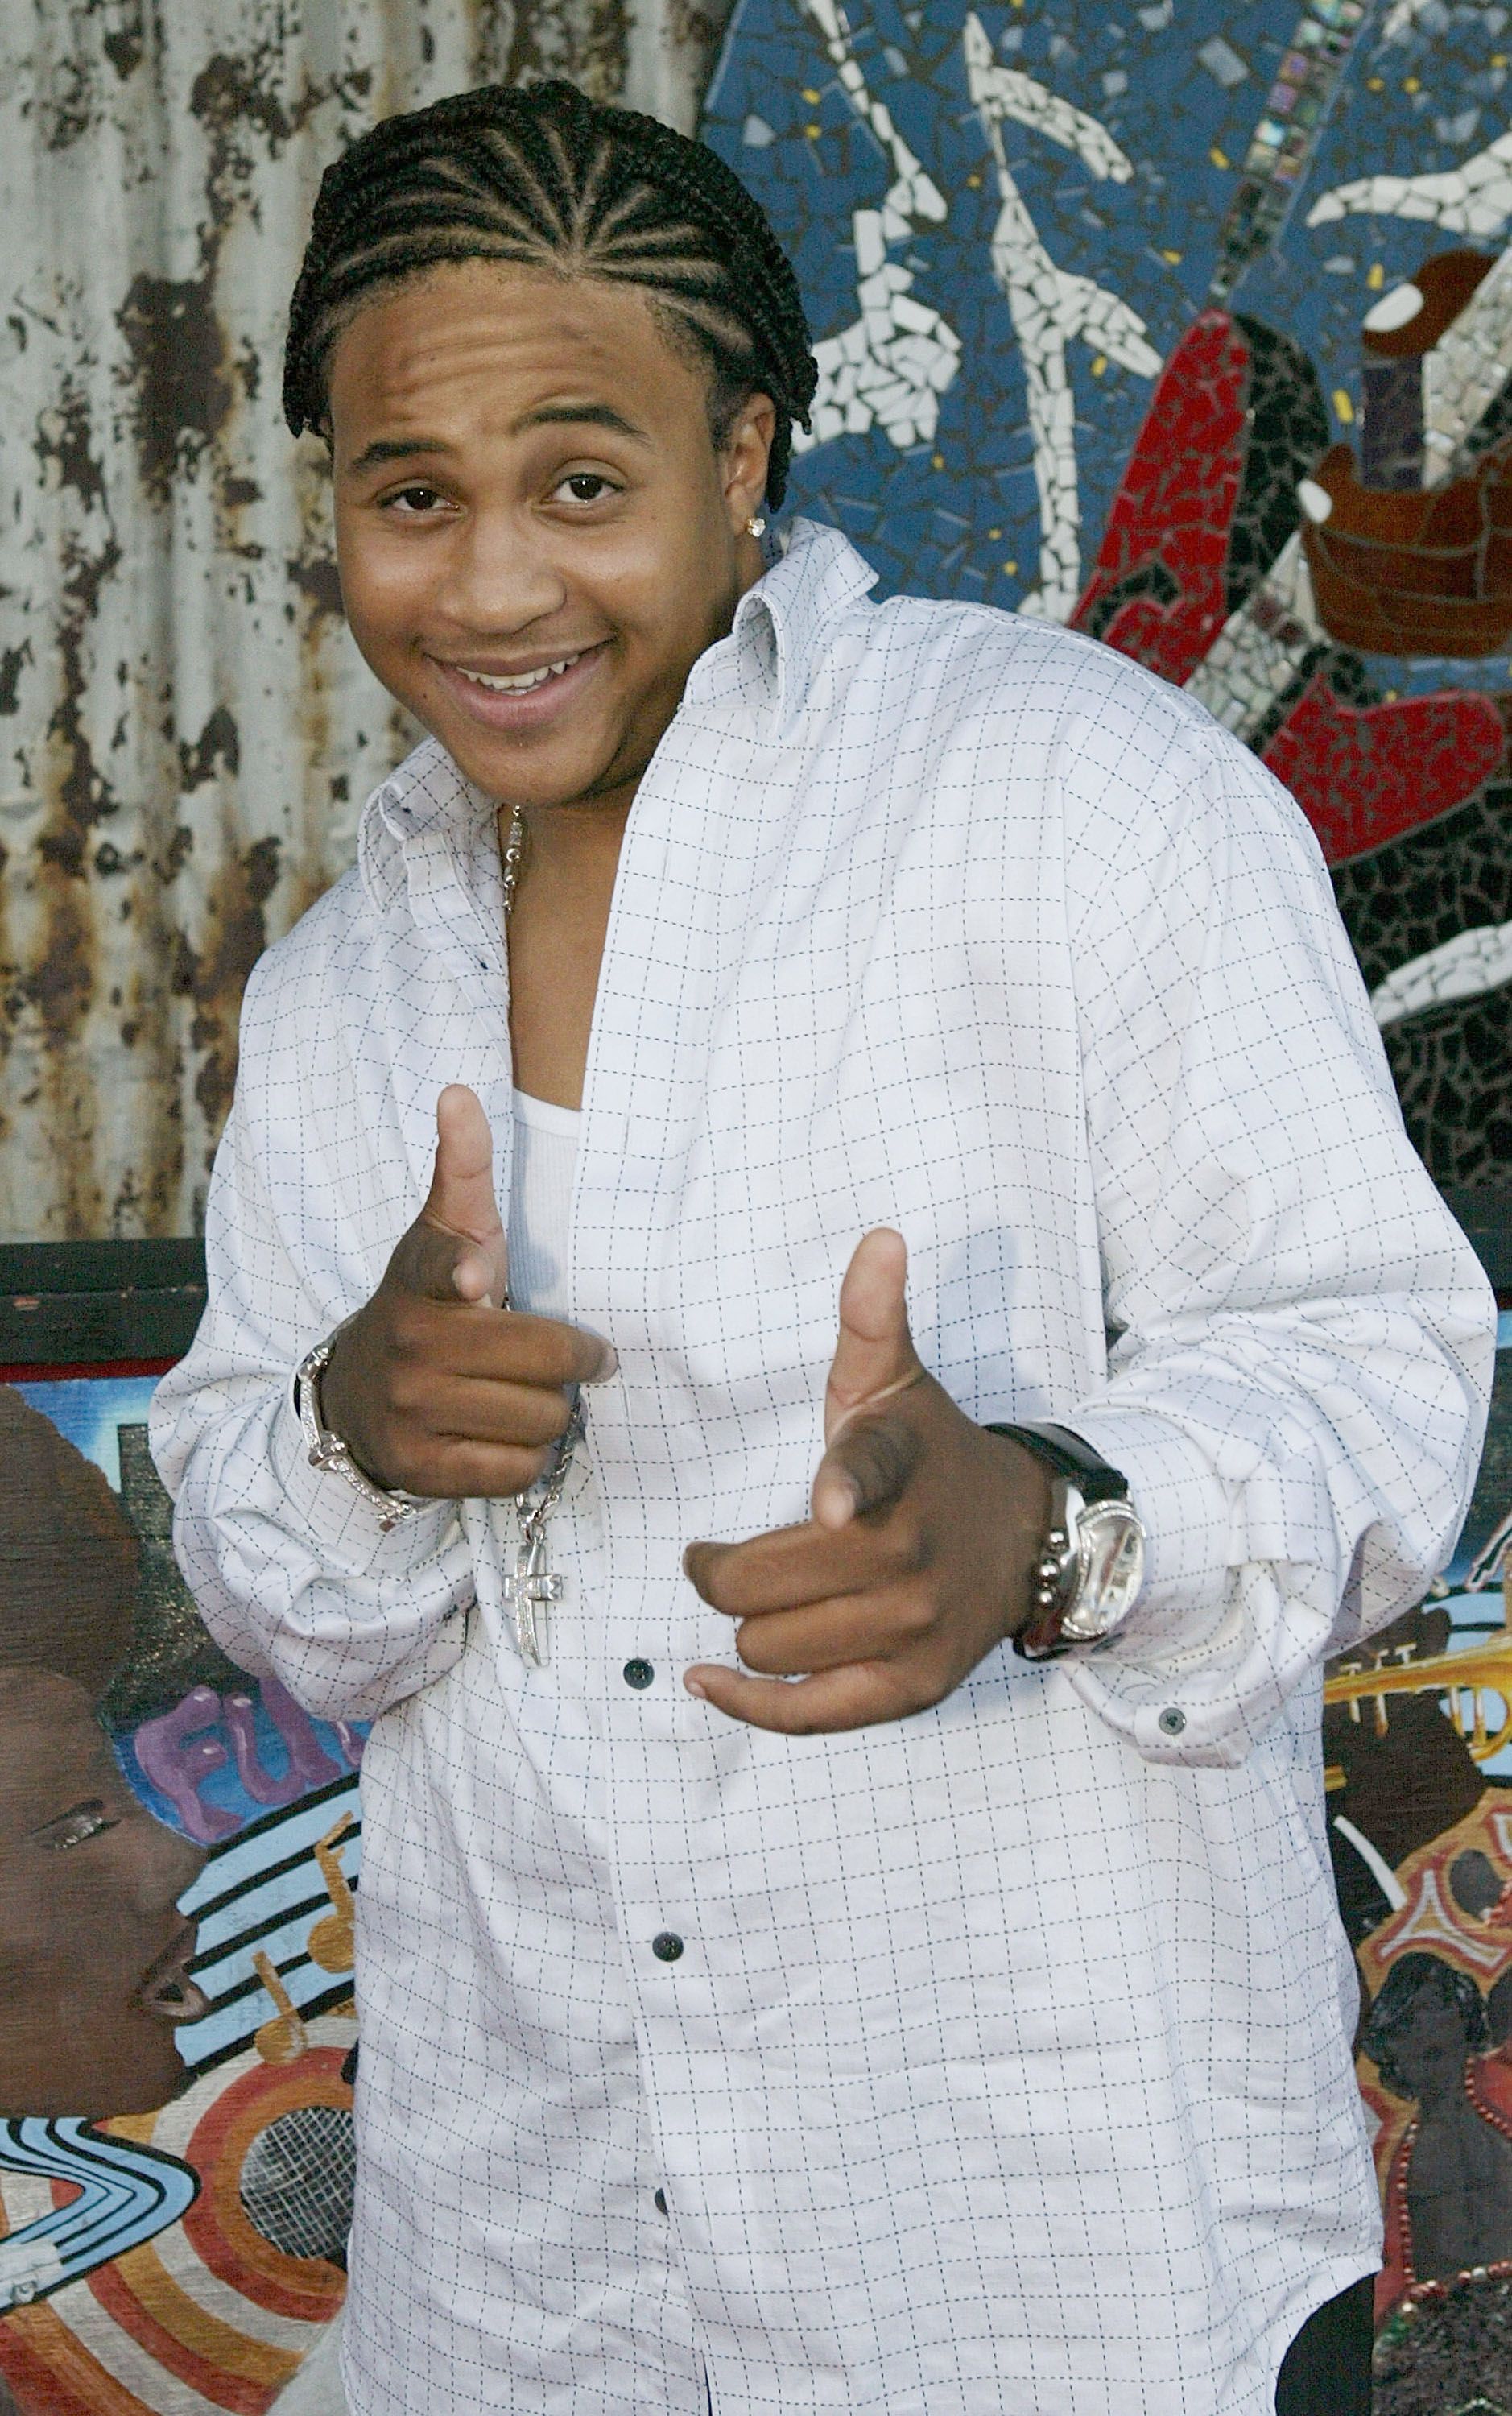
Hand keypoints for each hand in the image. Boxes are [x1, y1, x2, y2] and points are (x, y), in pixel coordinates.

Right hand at [318, 1085, 614, 1498]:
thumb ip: (461, 1169)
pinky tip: (501, 1434)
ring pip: (540, 1419)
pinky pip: (518, 1470)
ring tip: (524, 1394)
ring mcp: (410, 1411)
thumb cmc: (431, 1305)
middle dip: (570, 1363)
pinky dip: (526, 1456)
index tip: (478, 1280)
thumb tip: (457, 1092)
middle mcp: (409, 1345)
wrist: (360, 1397)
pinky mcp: (422, 1469)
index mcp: (419, 1278)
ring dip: (550, 1411)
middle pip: (544, 1361)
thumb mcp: (442, 1236)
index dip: (463, 1274)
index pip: (440, 1269)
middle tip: (565, 1358)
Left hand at [682, 1229, 1051, 1732]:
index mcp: (897, 1467)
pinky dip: (750, 1704)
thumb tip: (879, 1238)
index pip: (869, 1475)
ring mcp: (913, 1627)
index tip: (832, 1508)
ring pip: (770, 1646)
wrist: (1025, 1535)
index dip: (848, 1490)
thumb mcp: (898, 1382)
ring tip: (749, 1599)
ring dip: (744, 1627)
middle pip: (760, 1586)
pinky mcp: (913, 1686)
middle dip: (717, 1572)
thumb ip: (871, 1317)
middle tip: (712, 1558)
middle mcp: (908, 1553)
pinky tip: (707, 1682)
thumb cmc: (931, 1452)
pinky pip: (811, 1712)